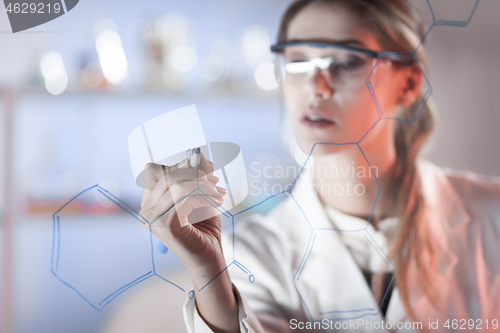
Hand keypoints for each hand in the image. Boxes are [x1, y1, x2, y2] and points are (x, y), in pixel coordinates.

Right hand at [139, 152, 227, 269]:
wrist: (210, 258)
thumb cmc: (204, 227)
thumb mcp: (201, 195)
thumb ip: (197, 174)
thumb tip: (197, 153)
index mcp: (149, 203)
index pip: (154, 170)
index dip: (178, 166)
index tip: (203, 171)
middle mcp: (145, 210)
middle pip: (166, 174)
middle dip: (194, 174)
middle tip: (215, 182)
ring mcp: (152, 219)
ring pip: (176, 184)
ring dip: (202, 185)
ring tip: (218, 194)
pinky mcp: (164, 225)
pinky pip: (184, 197)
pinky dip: (202, 196)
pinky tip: (214, 204)